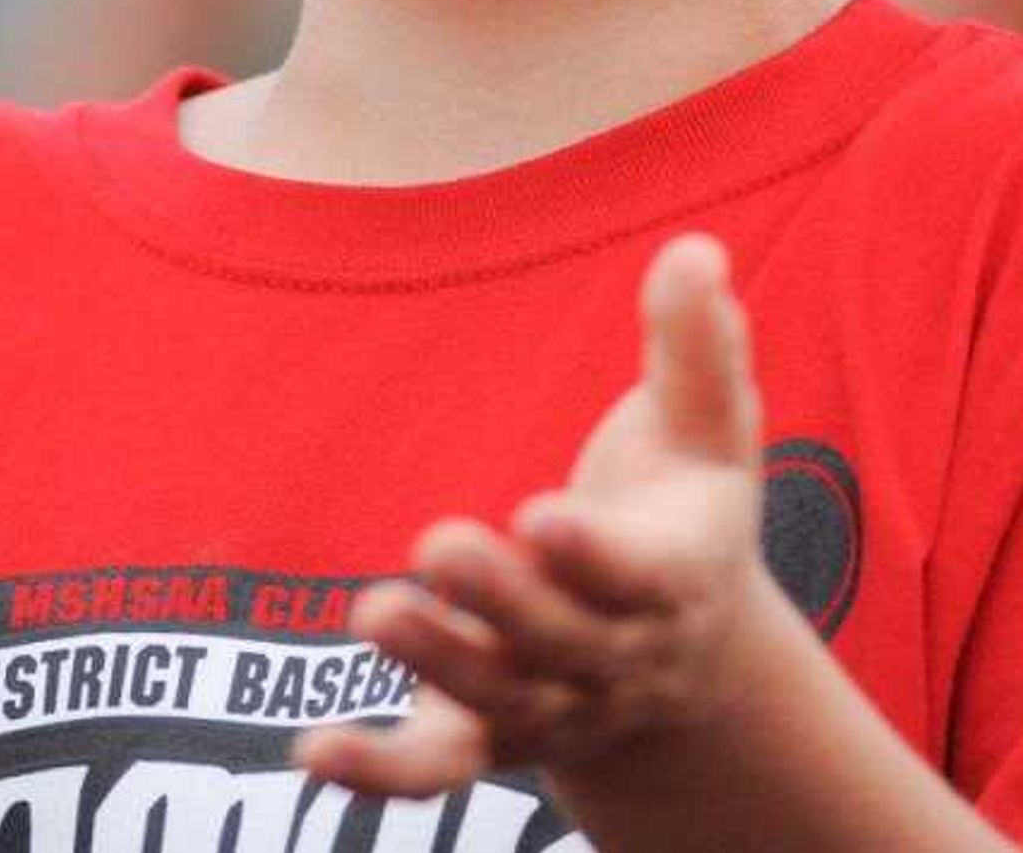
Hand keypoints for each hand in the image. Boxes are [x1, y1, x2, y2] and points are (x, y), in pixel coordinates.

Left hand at [295, 234, 778, 797]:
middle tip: (437, 544)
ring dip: (434, 663)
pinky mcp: (485, 739)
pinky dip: (377, 775)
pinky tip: (312, 750)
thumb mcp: (710, 433)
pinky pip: (434, 773)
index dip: (591, 556)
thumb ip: (696, 348)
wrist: (689, 668)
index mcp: (672, 580)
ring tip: (373, 611)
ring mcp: (546, 707)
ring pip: (493, 700)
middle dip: (501, 601)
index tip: (539, 516)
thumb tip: (694, 248)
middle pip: (557, 643)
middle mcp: (611, 658)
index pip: (636, 576)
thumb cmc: (687, 513)